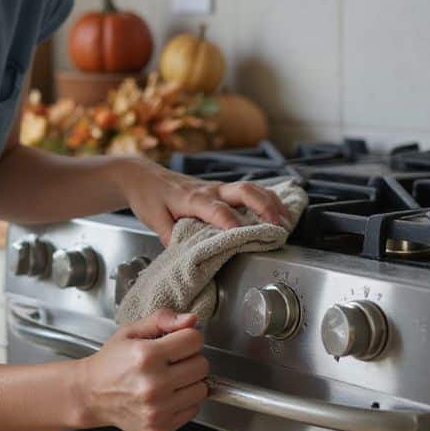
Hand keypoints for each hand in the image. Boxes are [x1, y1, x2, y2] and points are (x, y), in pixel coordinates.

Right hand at [74, 309, 209, 430]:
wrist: (90, 394)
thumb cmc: (110, 362)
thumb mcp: (130, 332)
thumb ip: (162, 320)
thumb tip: (191, 320)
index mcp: (146, 356)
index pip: (194, 340)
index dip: (186, 338)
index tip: (175, 342)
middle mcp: (153, 385)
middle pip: (202, 365)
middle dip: (190, 359)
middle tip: (170, 362)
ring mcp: (157, 410)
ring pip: (201, 389)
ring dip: (189, 382)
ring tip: (168, 379)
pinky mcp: (159, 428)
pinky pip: (192, 410)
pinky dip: (183, 402)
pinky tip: (165, 396)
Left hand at [114, 159, 291, 244]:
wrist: (143, 176)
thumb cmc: (149, 196)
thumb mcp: (153, 219)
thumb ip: (170, 236)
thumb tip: (187, 254)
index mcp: (192, 198)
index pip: (216, 209)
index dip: (230, 222)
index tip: (244, 235)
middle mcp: (209, 190)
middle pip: (243, 191)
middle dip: (264, 206)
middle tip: (278, 226)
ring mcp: (217, 188)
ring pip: (251, 188)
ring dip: (271, 202)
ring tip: (286, 221)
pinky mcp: (220, 189)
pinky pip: (248, 190)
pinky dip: (267, 199)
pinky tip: (280, 210)